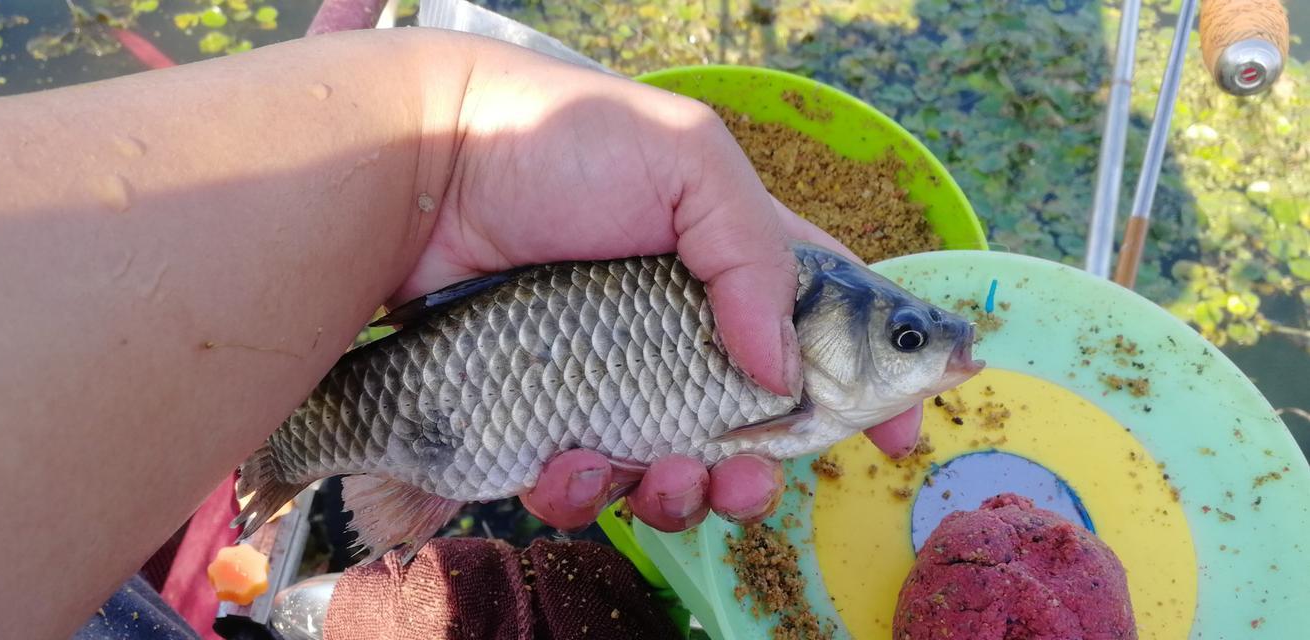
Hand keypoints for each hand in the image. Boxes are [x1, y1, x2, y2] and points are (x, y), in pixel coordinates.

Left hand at [391, 35, 923, 532]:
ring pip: (676, 471)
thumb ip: (755, 258)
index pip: (826, 331)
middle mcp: (681, 329)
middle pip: (754, 425)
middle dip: (763, 467)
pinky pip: (585, 484)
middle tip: (747, 470)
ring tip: (662, 472)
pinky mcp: (544, 417)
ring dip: (684, 493)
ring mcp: (612, 379)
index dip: (868, 386)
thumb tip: (779, 372)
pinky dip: (587, 490)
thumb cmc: (560, 143)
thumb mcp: (687, 161)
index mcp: (733, 262)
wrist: (424, 172)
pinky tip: (566, 459)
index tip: (896, 434)